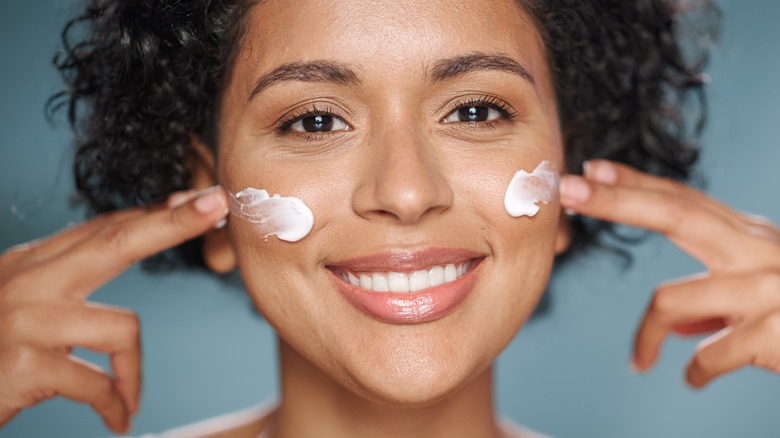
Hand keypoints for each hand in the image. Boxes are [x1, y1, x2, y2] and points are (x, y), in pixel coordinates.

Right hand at [0, 186, 227, 432]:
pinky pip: (97, 382)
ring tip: (126, 399)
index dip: (157, 215)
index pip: (106, 228)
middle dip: (174, 222)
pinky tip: (117, 419)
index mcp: (32, 262)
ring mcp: (27, 320)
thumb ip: (71, 275)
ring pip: (122, 326)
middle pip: (117, 241)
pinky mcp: (25, 364)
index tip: (202, 201)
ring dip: (132, 370)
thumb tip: (134, 240)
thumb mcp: (26, 302)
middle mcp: (29, 280)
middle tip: (217, 205)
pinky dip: (115, 403)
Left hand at [559, 160, 779, 387]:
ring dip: (643, 336)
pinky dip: (694, 371)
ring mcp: (768, 288)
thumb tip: (672, 330)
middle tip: (569, 188)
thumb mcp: (764, 287)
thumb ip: (717, 292)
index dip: (636, 183)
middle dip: (617, 199)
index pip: (683, 199)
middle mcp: (759, 250)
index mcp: (750, 236)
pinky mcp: (776, 331)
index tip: (591, 167)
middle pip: (675, 213)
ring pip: (672, 300)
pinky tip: (692, 380)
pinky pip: (709, 354)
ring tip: (638, 360)